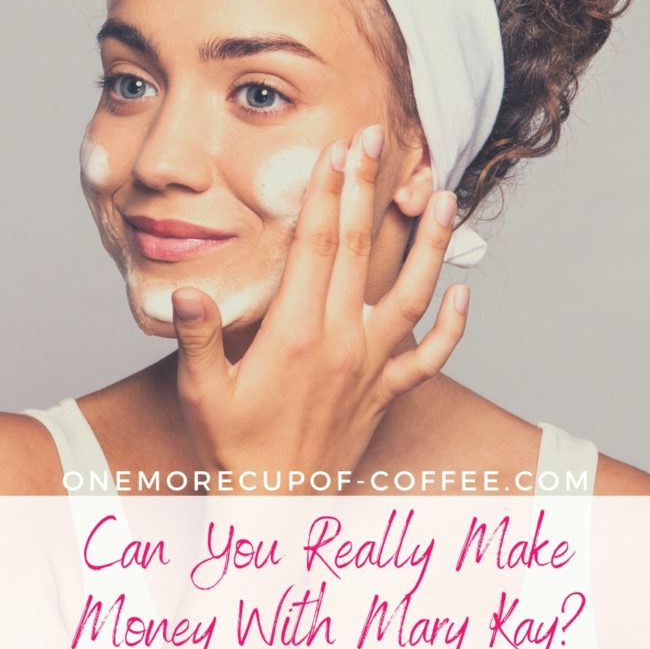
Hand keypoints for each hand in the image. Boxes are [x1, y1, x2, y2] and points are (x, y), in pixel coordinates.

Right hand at [171, 124, 468, 490]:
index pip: (314, 246)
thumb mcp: (202, 392)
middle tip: (381, 140)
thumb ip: (200, 336)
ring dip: (429, 242)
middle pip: (358, 251)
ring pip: (411, 293)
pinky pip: (431, 357)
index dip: (326, 193)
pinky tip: (461, 292)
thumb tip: (188, 288)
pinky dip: (452, 326)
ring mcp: (370, 367)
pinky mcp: (387, 392)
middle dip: (368, 189)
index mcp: (295, 334)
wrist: (274, 508)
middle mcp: (340, 342)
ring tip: (444, 195)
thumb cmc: (234, 448)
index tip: (338, 149)